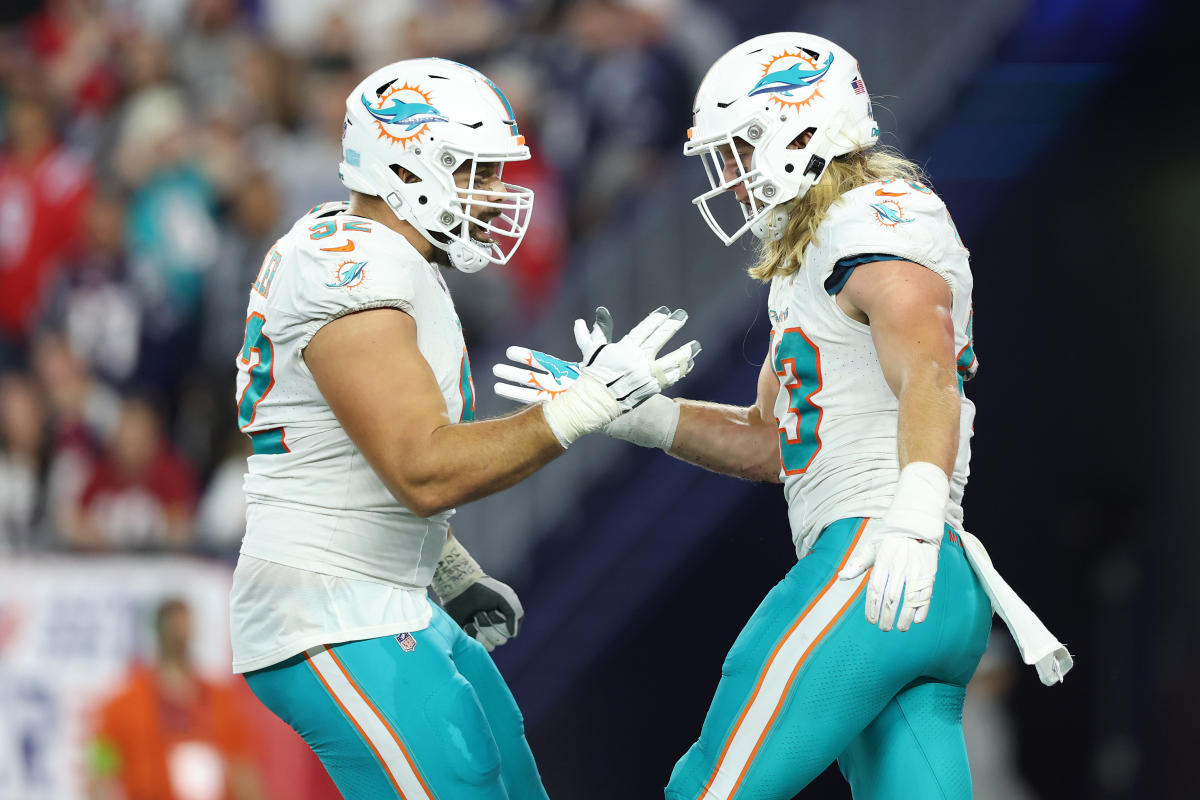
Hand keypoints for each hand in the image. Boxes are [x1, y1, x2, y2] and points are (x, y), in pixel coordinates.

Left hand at [441, 576, 523, 651]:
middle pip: (501, 641)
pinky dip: (472, 632)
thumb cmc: (485, 591)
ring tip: (475, 615)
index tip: (494, 609)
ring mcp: (484, 634)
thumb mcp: (507, 598)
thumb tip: (513, 635)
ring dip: (482, 628)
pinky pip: (477, 645)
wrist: (462, 588)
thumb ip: (516, 615)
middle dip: (491, 625)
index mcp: (508, 619)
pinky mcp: (471, 637)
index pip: (510, 633)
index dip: (501, 622)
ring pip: (490, 646)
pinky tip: (468, 622)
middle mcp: (497, 629)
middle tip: (483, 611)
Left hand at [492, 306, 699, 404]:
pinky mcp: (564, 406)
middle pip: (534, 380)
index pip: (545, 363)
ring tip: (495, 386)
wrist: (628, 402)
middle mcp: (564, 386)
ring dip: (514, 389)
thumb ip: (591, 339)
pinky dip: (528, 400)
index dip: (527, 357)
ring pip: (534, 393)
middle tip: (494, 370)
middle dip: (514, 376)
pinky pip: (542, 403)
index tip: (509, 352)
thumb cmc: (616, 378)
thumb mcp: (603, 358)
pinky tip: (512, 396)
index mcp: (572, 373)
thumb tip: (582, 323)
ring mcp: (563, 397)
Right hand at [574, 306, 699, 392]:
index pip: (644, 329)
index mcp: (624, 348)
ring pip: (670, 361)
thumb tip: (581, 320)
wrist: (594, 403)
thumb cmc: (591, 376)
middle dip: (672, 326)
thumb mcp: (591, 351)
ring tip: (696, 346)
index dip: (656, 319)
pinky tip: (688, 365)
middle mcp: (637, 359)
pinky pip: (669, 378)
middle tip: (683, 315)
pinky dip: (679, 371)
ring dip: (684, 353)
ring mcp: (646, 374)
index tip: (666, 311)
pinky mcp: (651, 388)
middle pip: (659, 339)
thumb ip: (592, 334)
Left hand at [838, 523, 939, 632]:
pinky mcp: (929, 572)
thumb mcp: (871, 547)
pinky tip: (917, 620)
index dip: (872, 607)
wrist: (915, 525)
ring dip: (905, 616)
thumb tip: (841, 576)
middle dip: (887, 616)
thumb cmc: (890, 538)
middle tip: (884, 628)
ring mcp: (915, 570)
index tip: (871, 620)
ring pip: (910, 598)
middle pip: (891, 597)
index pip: (875, 589)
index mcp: (883, 562)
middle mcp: (899, 567)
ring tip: (900, 628)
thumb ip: (858, 564)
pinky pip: (927, 593)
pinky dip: (923, 608)